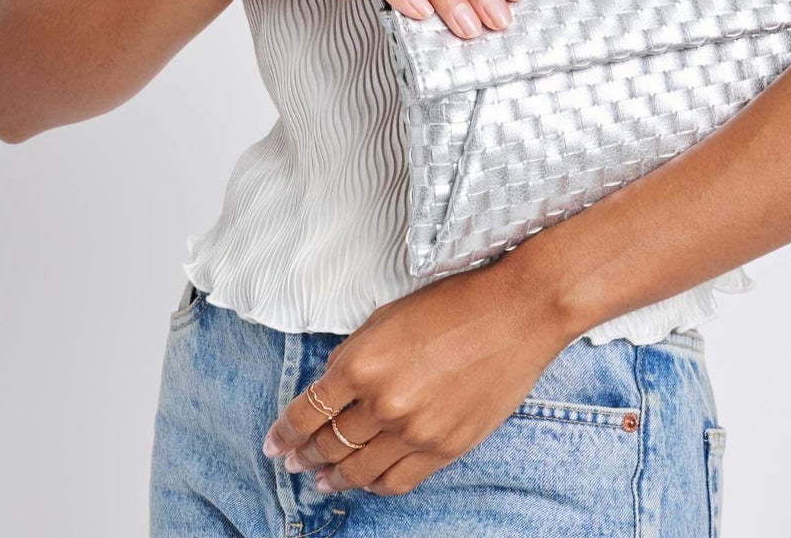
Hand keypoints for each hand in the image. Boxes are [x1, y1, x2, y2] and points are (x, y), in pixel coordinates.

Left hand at [259, 255, 572, 496]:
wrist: (516, 313)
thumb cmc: (454, 303)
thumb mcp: (388, 315)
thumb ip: (354, 353)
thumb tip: (330, 384)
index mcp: (362, 363)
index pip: (307, 411)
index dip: (284, 432)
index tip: (274, 443)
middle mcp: (382, 403)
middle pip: (329, 444)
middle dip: (305, 454)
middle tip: (293, 460)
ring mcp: (415, 431)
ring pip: (359, 470)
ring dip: (334, 476)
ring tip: (321, 478)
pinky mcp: (445, 448)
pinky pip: (398, 481)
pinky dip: (375, 486)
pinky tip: (364, 482)